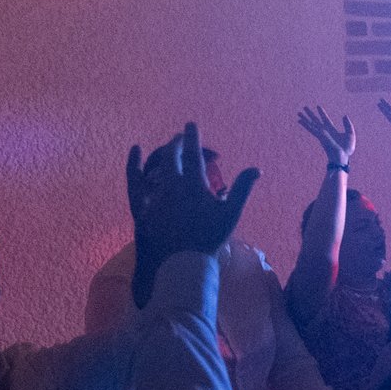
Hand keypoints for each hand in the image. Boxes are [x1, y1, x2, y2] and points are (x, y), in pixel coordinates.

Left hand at [128, 124, 259, 265]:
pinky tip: (135, 149)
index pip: (191, 154)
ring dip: (163, 151)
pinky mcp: (140, 206)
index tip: (191, 125)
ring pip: (155, 164)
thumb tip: (256, 168)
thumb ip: (242, 189)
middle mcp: (171, 186)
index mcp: (193, 186)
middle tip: (183, 136)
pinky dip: (133, 163)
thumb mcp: (231, 214)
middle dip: (177, 142)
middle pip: (172, 156)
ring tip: (169, 147)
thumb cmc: (209, 239)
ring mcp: (153, 196)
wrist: (182, 264)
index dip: (192, 137)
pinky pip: (134, 180)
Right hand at [298, 105, 355, 166]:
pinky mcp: (320, 136)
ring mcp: (321, 133)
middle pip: (316, 120)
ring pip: (312, 123)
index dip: (322, 113)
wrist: (342, 157)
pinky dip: (305, 124)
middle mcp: (325, 131)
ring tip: (298, 113)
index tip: (318, 106)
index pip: (325, 119)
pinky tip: (299, 121)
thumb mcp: (350, 134)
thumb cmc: (347, 148)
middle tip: (305, 107)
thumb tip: (344, 116)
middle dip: (311, 114)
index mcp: (332, 130)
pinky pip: (311, 128)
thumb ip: (348, 124)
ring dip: (305, 118)